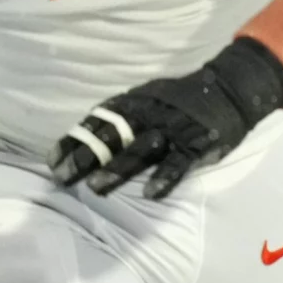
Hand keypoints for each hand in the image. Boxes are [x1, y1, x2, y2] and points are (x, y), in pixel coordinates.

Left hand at [50, 38, 282, 198]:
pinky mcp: (197, 143)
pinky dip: (165, 177)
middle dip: (86, 156)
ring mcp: (173, 129)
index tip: (52, 161)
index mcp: (134, 103)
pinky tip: (150, 194)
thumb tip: (82, 142)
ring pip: (140, 149)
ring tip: (96, 188)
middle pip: (112, 135)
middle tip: (63, 176)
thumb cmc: (179, 100)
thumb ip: (120, 119)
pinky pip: (179, 162)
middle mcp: (149, 114)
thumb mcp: (147, 99)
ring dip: (118, 168)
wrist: (230, 88)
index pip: (97, 122)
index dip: (74, 141)